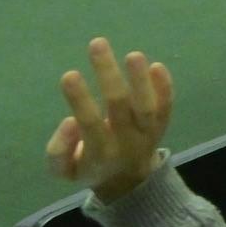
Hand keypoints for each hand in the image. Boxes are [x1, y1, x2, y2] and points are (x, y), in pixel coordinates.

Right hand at [50, 37, 171, 202]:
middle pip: (119, 105)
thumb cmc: (89, 166)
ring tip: (133, 55)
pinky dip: (165, 88)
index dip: (80, 99)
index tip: (69, 74)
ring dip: (140, 79)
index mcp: (99, 152)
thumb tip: (69, 122)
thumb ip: (58, 150)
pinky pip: (166, 107)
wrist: (129, 182)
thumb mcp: (64, 170)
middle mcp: (126, 140)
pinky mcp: (161, 124)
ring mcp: (147, 132)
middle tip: (96, 43)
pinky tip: (157, 65)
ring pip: (147, 106)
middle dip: (108, 74)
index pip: (89, 123)